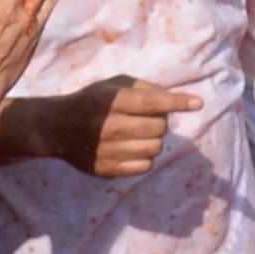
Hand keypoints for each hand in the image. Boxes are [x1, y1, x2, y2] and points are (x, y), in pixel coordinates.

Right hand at [54, 75, 201, 176]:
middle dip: (160, 122)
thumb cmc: (93, 101)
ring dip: (154, 140)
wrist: (57, 128)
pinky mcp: (106, 169)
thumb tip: (175, 101)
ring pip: (155, 148)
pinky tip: (132, 148)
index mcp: (112, 101)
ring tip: (138, 134)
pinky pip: (145, 166)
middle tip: (147, 119)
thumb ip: (145, 88)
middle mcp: (109, 126)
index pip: (151, 103)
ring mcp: (107, 150)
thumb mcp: (114, 84)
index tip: (197, 103)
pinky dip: (146, 157)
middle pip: (159, 128)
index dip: (176, 102)